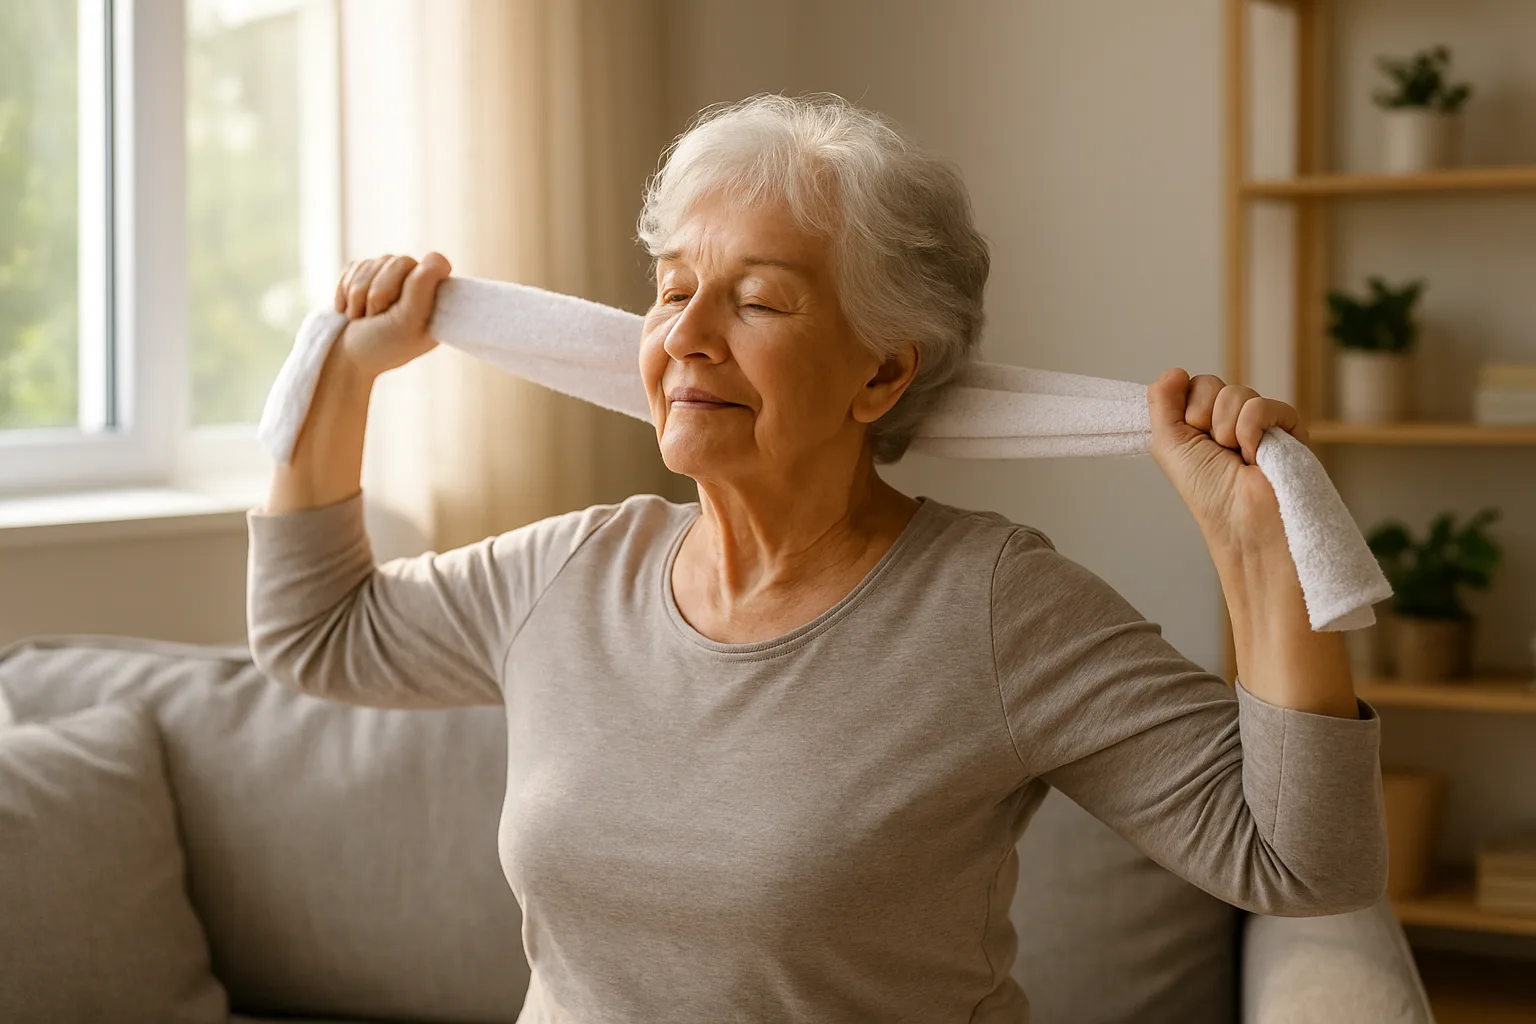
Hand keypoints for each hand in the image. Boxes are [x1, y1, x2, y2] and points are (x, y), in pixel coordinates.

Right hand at [332, 251, 452, 378]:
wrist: (344, 358)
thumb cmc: (381, 346)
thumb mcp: (406, 324)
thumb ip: (422, 290)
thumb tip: (435, 258)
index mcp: (435, 298)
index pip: (433, 264)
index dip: (412, 283)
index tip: (402, 308)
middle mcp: (416, 285)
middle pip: (398, 261)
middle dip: (379, 293)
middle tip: (376, 318)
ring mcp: (390, 279)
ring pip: (373, 263)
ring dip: (359, 294)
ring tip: (361, 318)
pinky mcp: (366, 276)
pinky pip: (355, 266)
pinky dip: (345, 290)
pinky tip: (348, 310)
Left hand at [1147, 368, 1310, 555]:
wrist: (1241, 518)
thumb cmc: (1207, 490)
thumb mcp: (1169, 444)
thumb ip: (1161, 403)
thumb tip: (1173, 370)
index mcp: (1202, 422)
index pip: (1191, 384)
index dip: (1186, 408)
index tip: (1190, 436)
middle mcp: (1230, 418)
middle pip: (1211, 384)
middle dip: (1204, 418)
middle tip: (1215, 450)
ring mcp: (1260, 421)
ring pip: (1236, 393)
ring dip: (1226, 430)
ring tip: (1236, 457)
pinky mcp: (1288, 427)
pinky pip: (1262, 406)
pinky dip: (1250, 432)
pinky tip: (1254, 456)